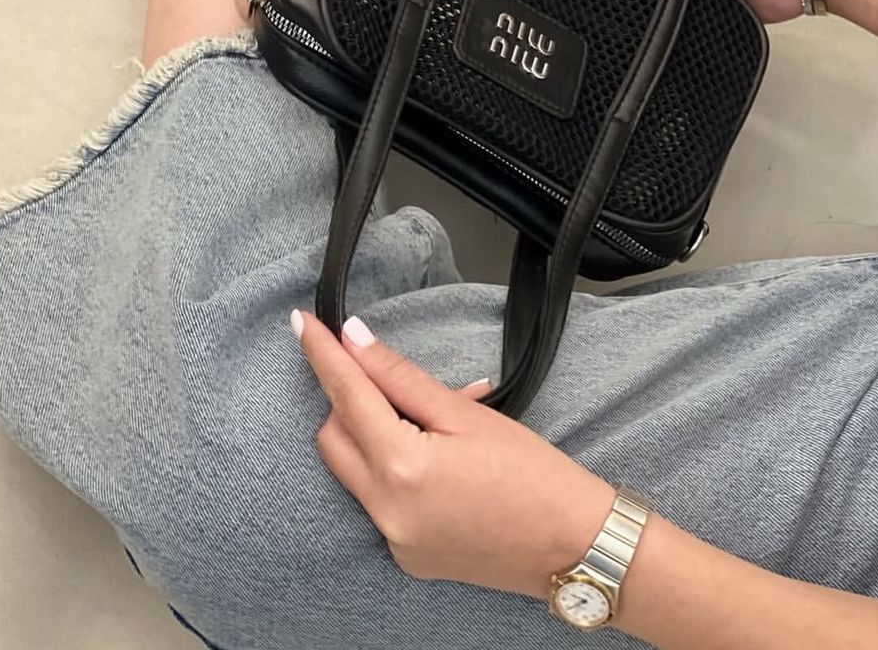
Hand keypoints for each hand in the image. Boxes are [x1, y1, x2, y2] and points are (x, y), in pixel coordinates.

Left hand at [292, 310, 613, 596]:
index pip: (345, 395)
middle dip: (349, 399)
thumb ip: (400, 376)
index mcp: (401, 468)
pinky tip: (438, 454)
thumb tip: (354, 339)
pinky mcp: (407, 556)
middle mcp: (386, 512)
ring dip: (373, 434)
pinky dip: (395, 469)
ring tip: (428, 416)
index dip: (322, 353)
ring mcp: (394, 540)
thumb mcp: (466, 414)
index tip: (302, 321)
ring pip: (354, 470)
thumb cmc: (534, 475)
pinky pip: (381, 499)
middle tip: (387, 376)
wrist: (575, 546)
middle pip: (335, 437)